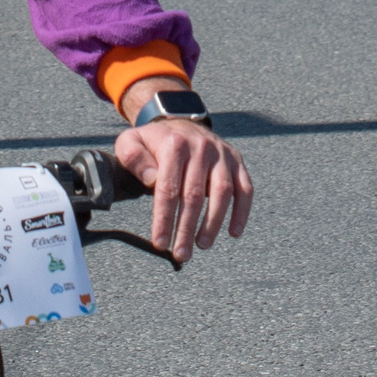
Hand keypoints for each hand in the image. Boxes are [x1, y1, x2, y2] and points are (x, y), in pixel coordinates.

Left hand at [112, 118, 252, 263]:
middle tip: (181, 254)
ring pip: (222, 192)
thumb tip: (151, 179)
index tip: (160, 243)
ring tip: (202, 245)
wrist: (180, 123)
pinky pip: (245, 188)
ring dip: (213, 223)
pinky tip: (233, 232)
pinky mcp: (237, 161)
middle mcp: (201, 148)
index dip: (164, 219)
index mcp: (174, 145)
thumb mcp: (131, 142)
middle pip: (194, 195)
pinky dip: (242, 211)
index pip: (169, 189)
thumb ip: (133, 158)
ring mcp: (222, 154)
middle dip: (186, 228)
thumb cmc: (153, 142)